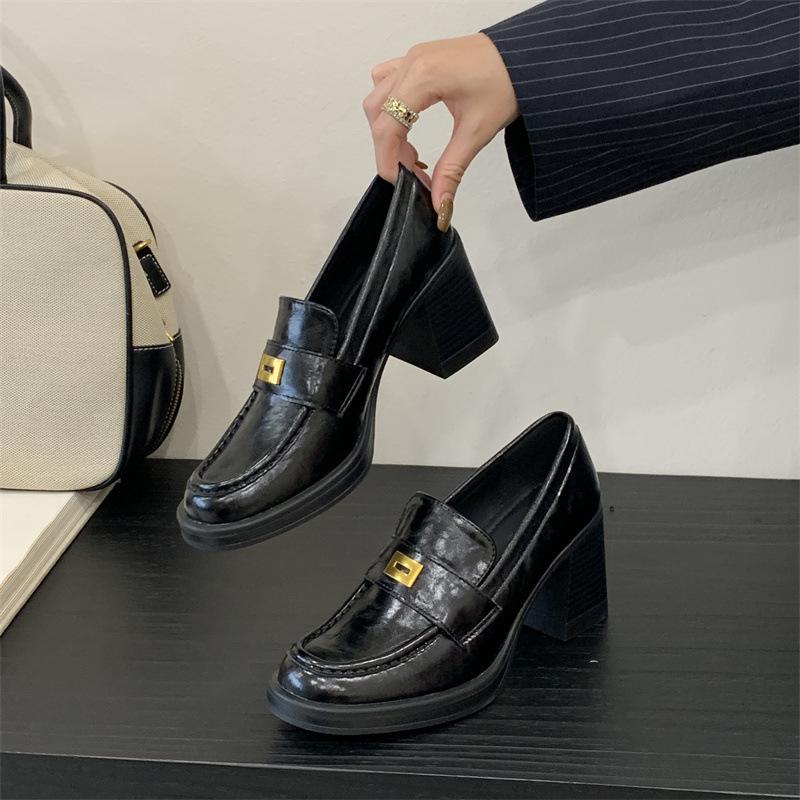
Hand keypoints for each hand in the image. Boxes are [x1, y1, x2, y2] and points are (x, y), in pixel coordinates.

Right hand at [363, 33, 517, 230]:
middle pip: (378, 113)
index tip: (399, 182)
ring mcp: (413, 57)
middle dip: (389, 148)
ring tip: (413, 151)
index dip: (387, 160)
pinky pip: (388, 82)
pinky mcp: (420, 59)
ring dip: (388, 128)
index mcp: (423, 76)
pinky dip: (392, 108)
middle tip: (411, 170)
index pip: (387, 126)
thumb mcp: (477, 131)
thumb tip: (439, 203)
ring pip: (379, 98)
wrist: (526, 58)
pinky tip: (411, 123)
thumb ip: (451, 170)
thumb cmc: (508, 81)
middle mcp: (412, 62)